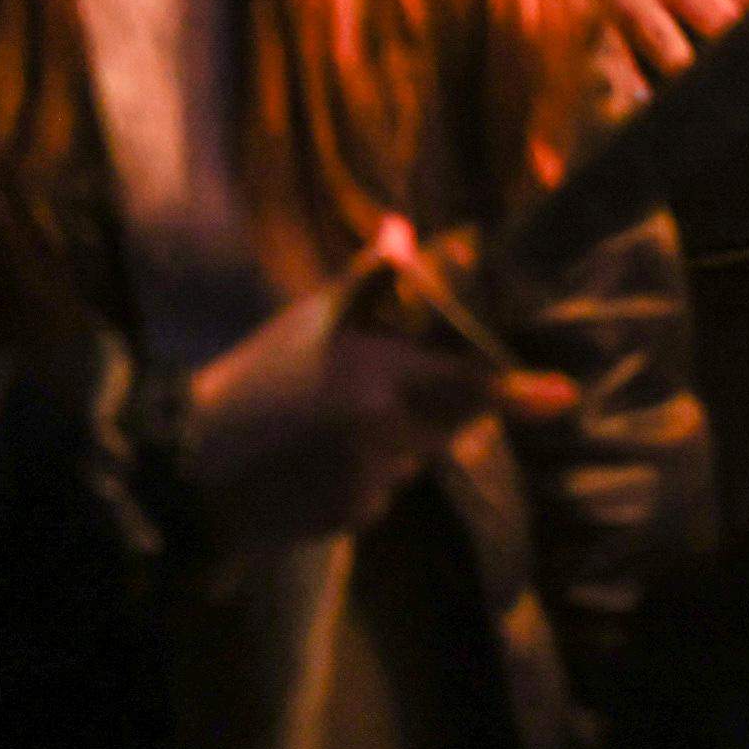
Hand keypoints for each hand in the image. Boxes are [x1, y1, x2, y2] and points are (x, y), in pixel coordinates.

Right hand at [182, 268, 575, 550]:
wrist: (185, 467)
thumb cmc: (251, 382)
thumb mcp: (308, 324)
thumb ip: (367, 281)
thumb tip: (403, 228)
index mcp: (380, 379)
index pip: (467, 385)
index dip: (517, 393)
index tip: (563, 396)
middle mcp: (385, 434)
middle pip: (451, 426)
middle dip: (439, 411)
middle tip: (378, 397)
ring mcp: (370, 483)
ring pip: (414, 463)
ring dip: (396, 447)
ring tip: (331, 431)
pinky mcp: (351, 520)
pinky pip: (382, 497)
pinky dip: (365, 482)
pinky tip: (318, 467)